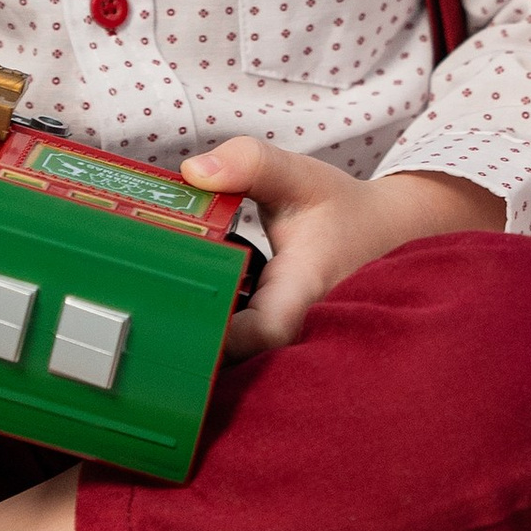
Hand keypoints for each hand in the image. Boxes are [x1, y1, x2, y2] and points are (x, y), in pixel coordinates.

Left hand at [181, 140, 504, 353]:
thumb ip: (249, 164)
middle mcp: (298, 329)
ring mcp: (289, 342)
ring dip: (199, 347)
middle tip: (145, 327)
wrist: (385, 236)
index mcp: (303, 289)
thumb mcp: (299, 176)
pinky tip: (180, 321)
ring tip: (153, 327)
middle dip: (193, 349)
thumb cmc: (342, 210)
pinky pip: (243, 355)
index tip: (176, 317)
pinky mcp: (277, 344)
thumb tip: (192, 172)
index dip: (221, 335)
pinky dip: (213, 340)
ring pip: (241, 366)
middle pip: (242, 363)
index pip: (264, 331)